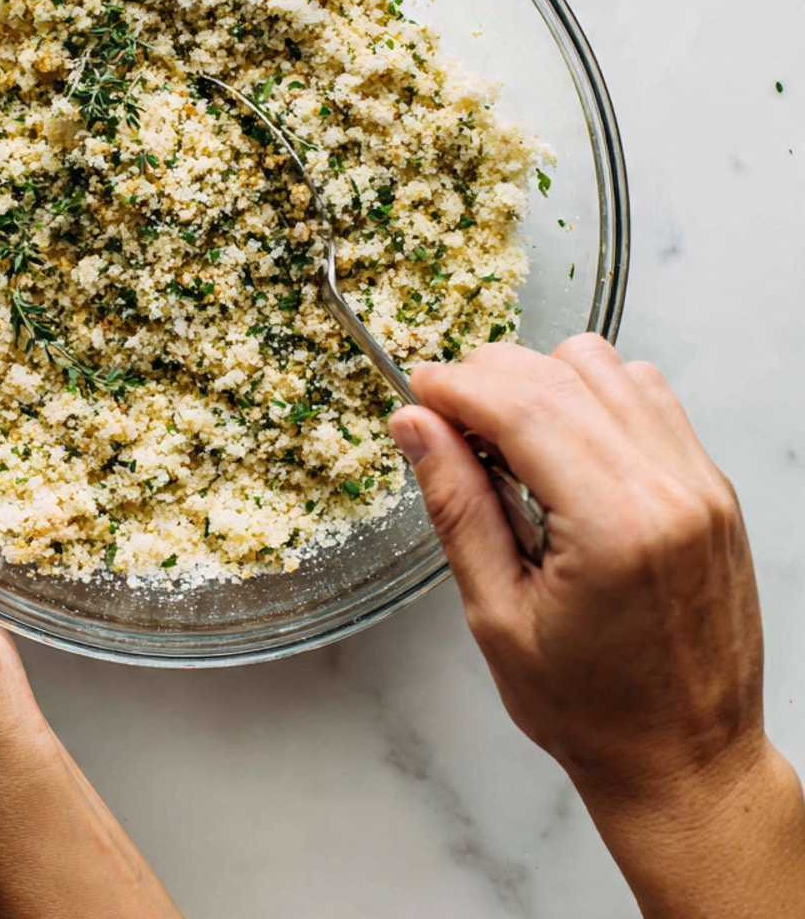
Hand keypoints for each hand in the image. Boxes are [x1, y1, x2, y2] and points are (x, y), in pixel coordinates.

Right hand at [389, 334, 804, 916]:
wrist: (687, 761)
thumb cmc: (592, 710)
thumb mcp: (496, 615)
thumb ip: (456, 506)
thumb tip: (416, 426)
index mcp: (614, 526)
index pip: (523, 405)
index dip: (457, 385)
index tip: (418, 389)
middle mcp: (670, 490)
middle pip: (561, 374)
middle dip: (489, 376)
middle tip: (445, 416)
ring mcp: (700, 483)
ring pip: (608, 367)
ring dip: (542, 379)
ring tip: (503, 433)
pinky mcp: (711, 487)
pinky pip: (647, 396)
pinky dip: (592, 395)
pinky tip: (559, 442)